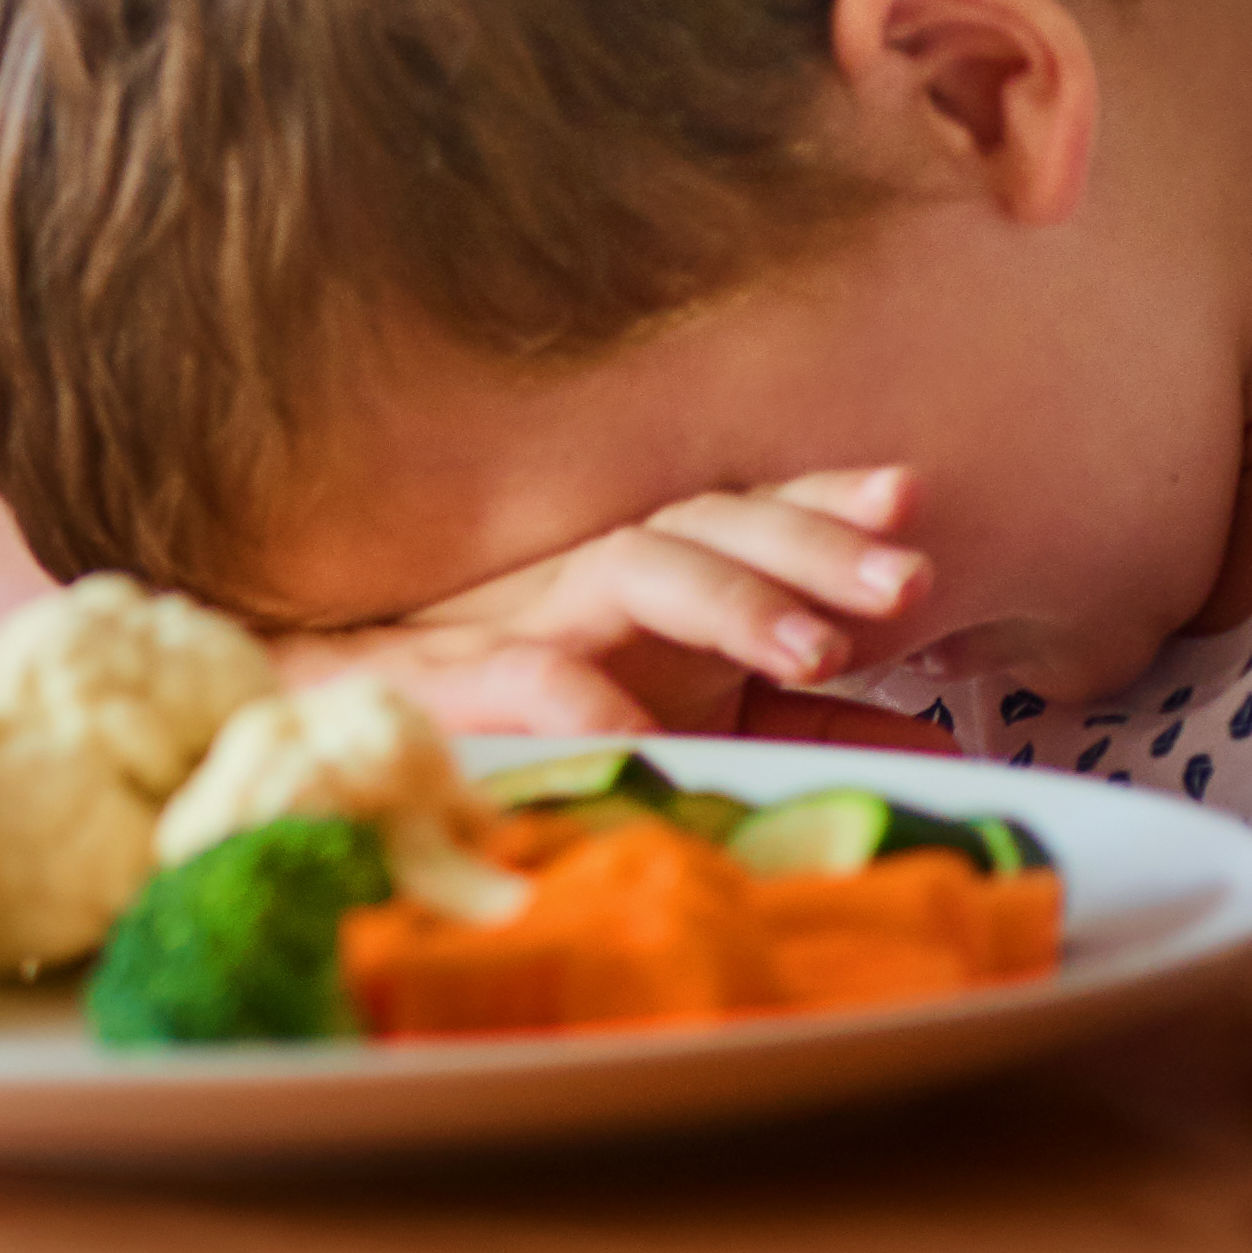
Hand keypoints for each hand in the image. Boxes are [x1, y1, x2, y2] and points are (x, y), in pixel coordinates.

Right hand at [272, 469, 924, 733]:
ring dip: (733, 598)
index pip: (746, 517)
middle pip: (711, 519)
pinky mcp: (451, 685)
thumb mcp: (675, 721)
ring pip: (635, 566)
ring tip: (814, 649)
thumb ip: (791, 729)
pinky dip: (591, 698)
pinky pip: (530, 678)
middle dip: (814, 542)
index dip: (825, 504)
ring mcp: (520, 619)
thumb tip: (935, 754)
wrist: (317, 732)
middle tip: (907, 578)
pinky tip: (649, 732)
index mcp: (646, 585)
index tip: (909, 498)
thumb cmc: (506, 718)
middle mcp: (589, 579)